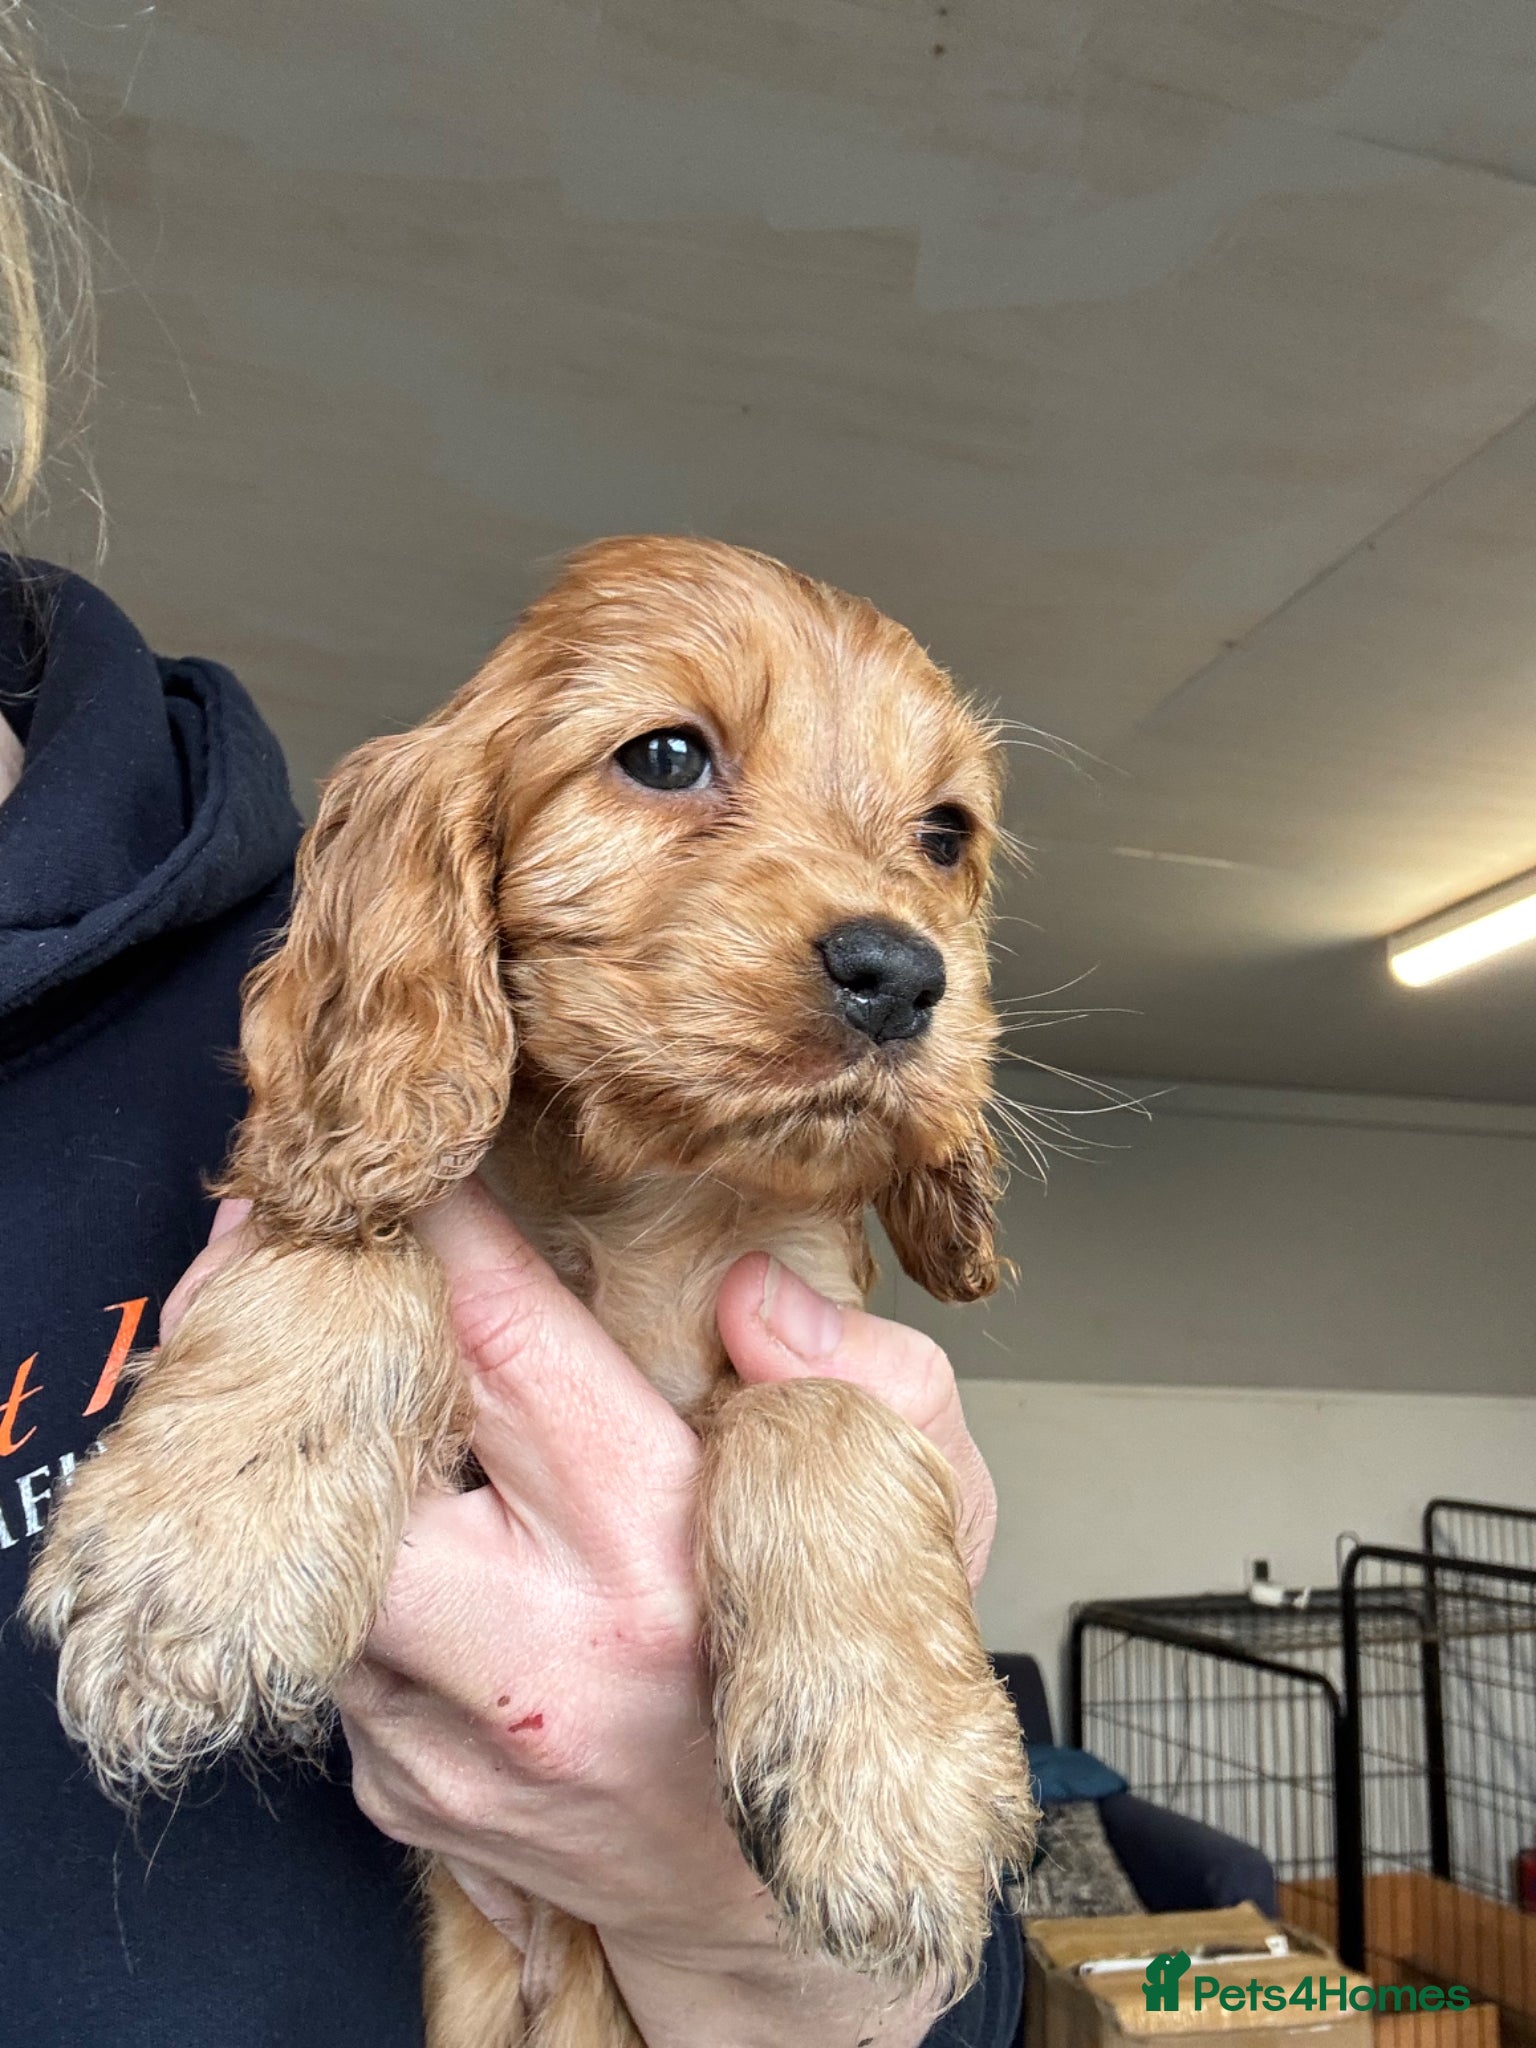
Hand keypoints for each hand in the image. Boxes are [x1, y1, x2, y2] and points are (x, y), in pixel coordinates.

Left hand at [170, 1184, 999, 2046]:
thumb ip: (863, 1377)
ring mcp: (446, 1735)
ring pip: (311, 1548)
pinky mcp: (396, 1790)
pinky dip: (350, 1563)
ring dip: (313, 1450)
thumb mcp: (926, 1511)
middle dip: (296, 1332)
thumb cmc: (846, 1686)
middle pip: (341, 1453)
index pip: (499, 1342)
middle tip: (281, 1246)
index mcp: (654, 1549)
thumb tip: (745, 1291)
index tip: (394, 1163)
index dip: (431, 1229)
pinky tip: (407, 1524)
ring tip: (336, 1364)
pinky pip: (335, 1639)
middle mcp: (530, 1652)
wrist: (792, 1915)